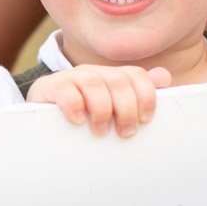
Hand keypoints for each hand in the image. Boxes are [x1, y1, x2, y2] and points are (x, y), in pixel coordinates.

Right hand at [27, 63, 171, 135]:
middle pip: (119, 81)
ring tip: (100, 131)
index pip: (137, 76)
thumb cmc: (86, 118)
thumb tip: (164, 77)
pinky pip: (66, 90)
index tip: (145, 120)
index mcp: (112, 77)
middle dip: (126, 109)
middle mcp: (94, 73)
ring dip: (102, 110)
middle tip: (125, 132)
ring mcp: (72, 78)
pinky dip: (75, 106)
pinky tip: (78, 121)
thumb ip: (138, 94)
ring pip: (95, 84)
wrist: (42, 118)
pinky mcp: (50, 87)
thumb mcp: (113, 110)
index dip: (146, 97)